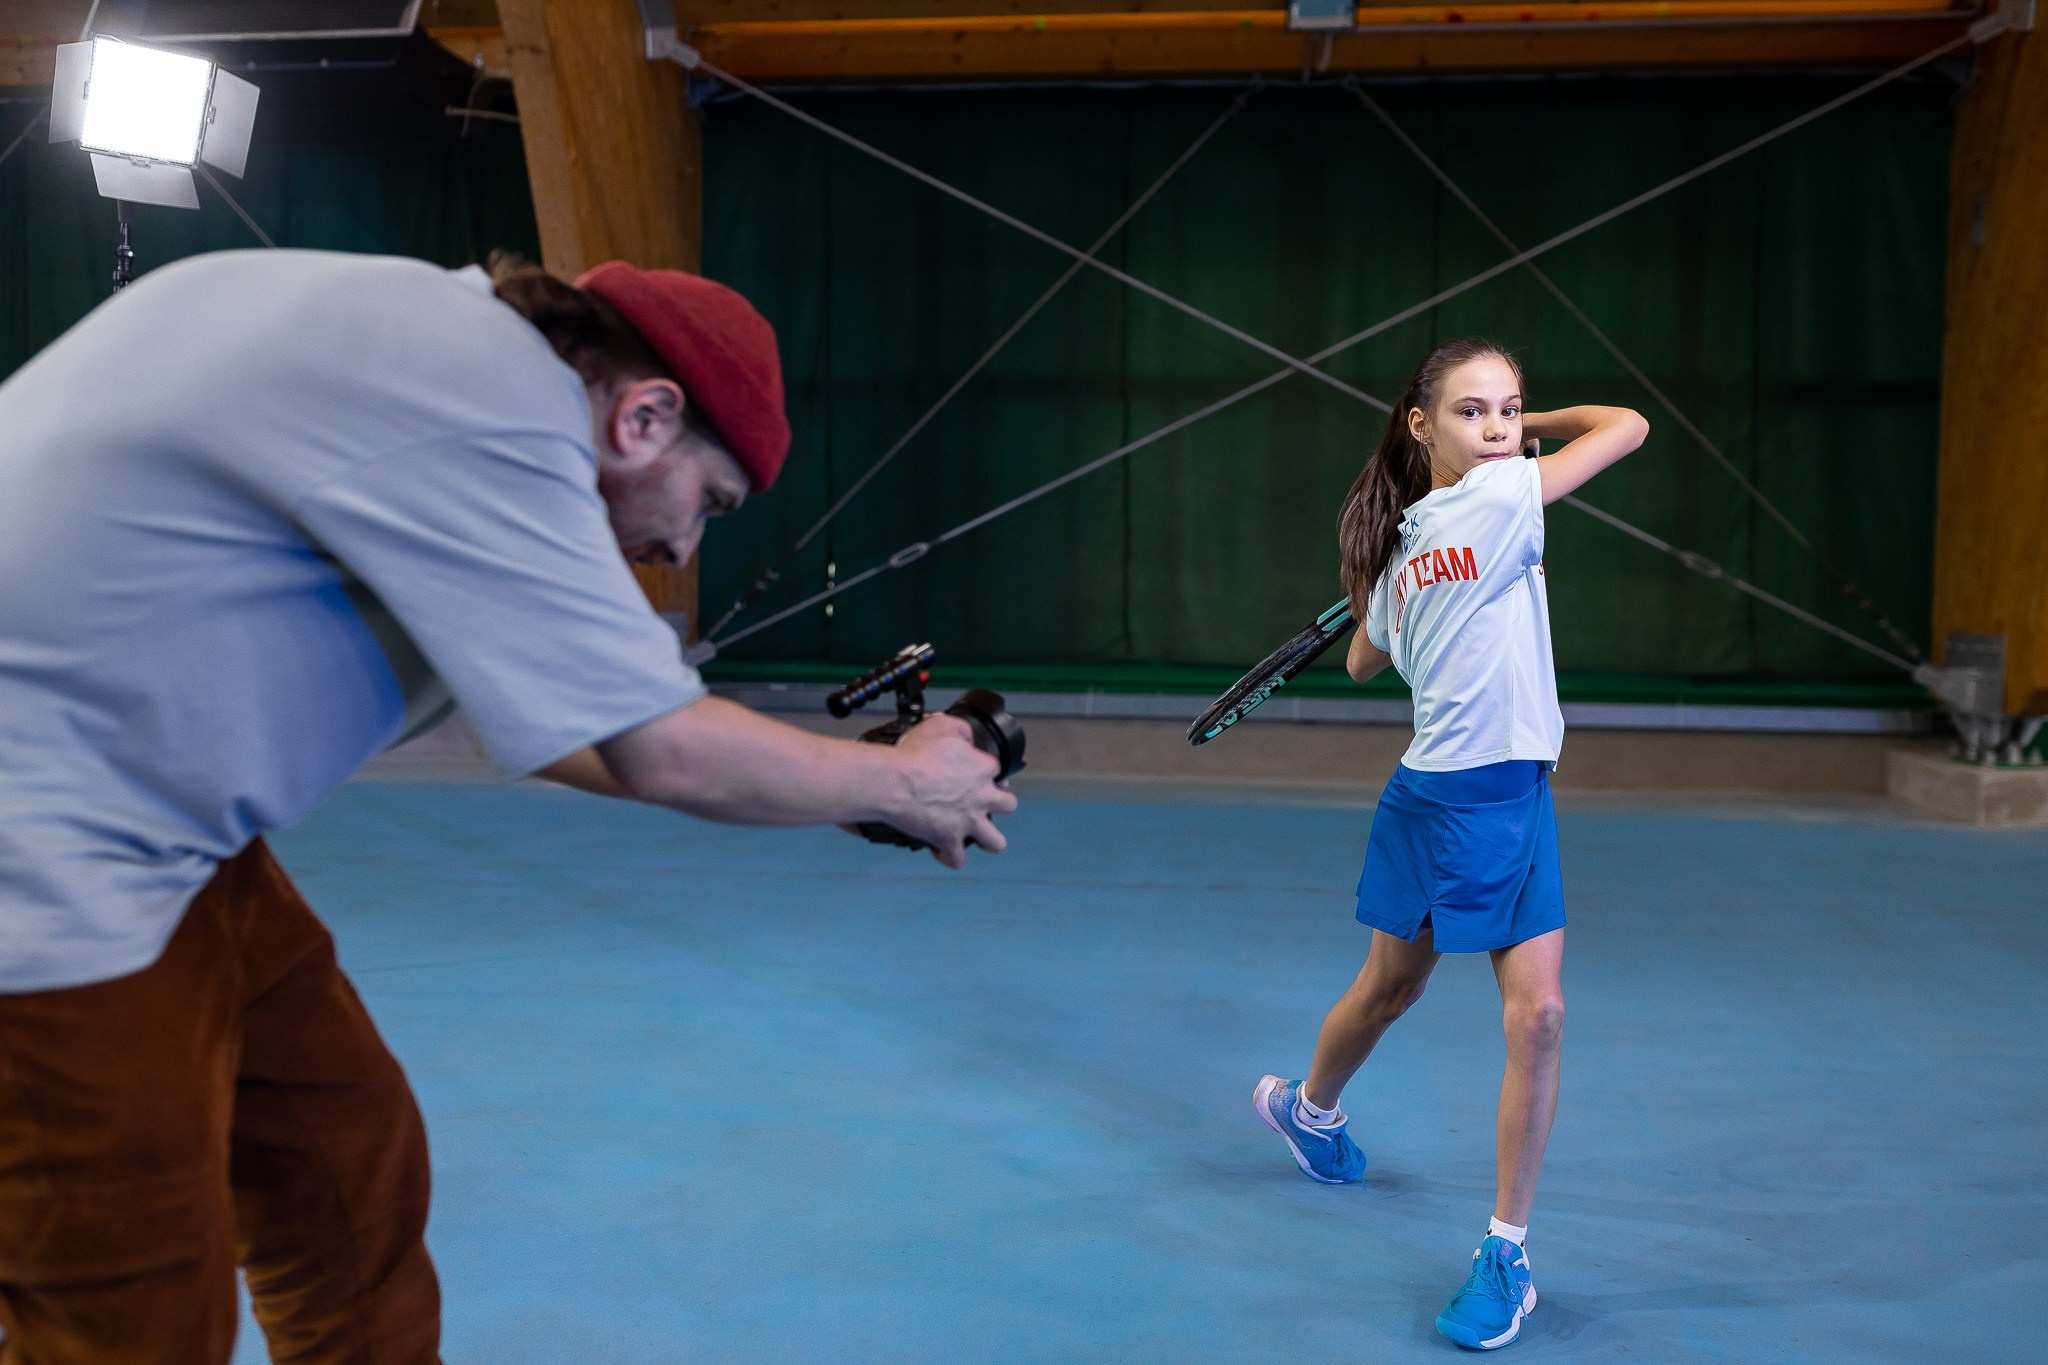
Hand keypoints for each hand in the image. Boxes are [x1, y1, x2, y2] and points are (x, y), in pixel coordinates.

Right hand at [884, 713, 1018, 868]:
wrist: (895, 781)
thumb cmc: (915, 753)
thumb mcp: (942, 725)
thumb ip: (961, 729)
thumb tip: (968, 735)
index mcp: (983, 768)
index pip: (996, 769)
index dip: (983, 769)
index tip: (968, 769)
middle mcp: (982, 797)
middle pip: (1008, 805)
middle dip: (998, 804)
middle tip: (979, 801)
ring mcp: (968, 821)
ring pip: (995, 842)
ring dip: (987, 839)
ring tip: (973, 833)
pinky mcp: (949, 840)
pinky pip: (957, 860)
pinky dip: (949, 857)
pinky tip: (941, 850)